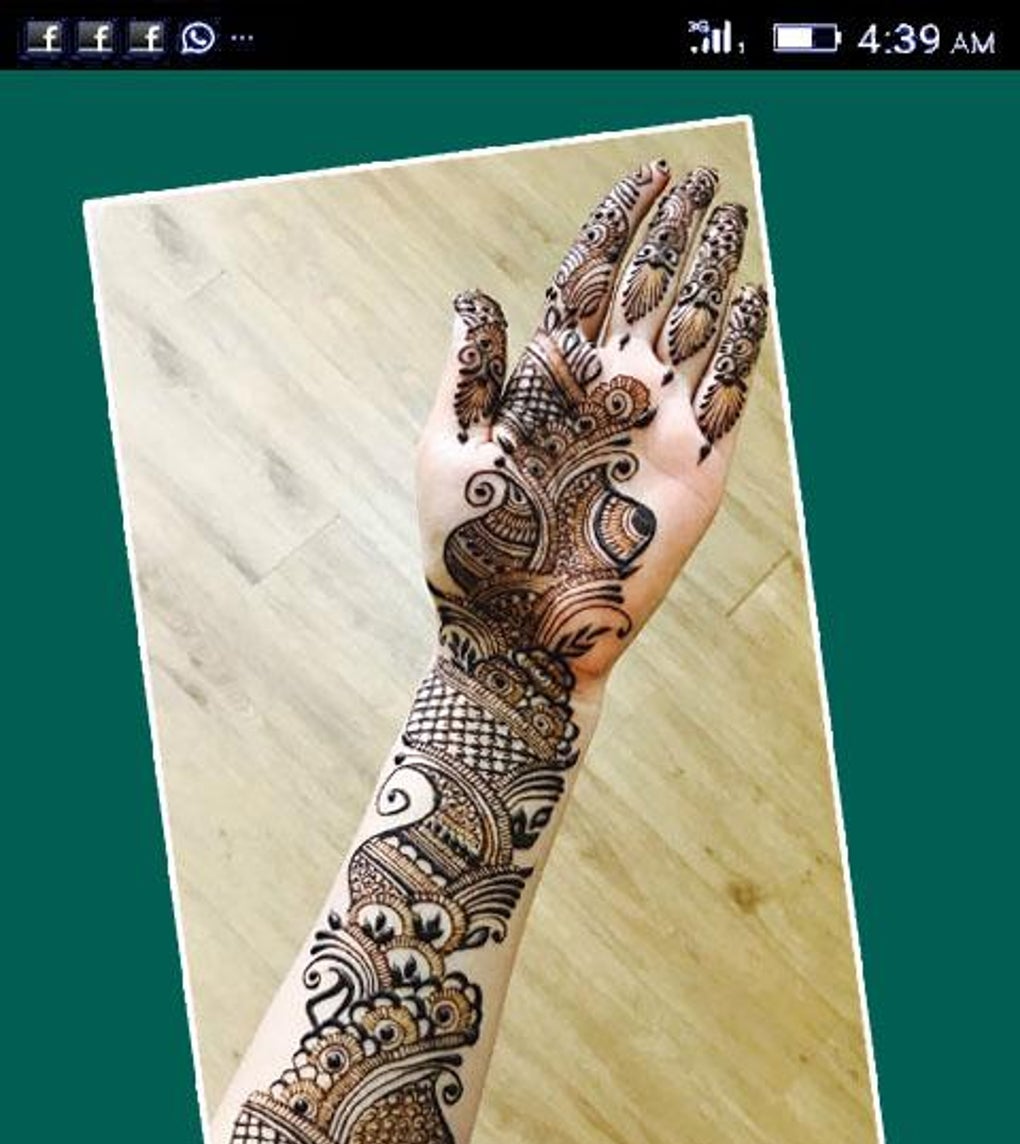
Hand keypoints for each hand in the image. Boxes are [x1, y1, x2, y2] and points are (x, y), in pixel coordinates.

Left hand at [417, 159, 767, 682]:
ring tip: (734, 216)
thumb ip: (468, 374)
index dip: (620, 225)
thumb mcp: (449, 450)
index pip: (592, 280)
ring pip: (695, 330)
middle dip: (677, 232)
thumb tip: (473, 299)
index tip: (646, 175)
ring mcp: (654, 430)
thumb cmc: (468, 552)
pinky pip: (728, 397)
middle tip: (704, 178)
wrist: (516, 635)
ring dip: (715, 271)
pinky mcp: (694, 472)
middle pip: (651, 291)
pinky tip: (753, 298)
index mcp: (549, 380)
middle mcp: (607, 394)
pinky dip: (742, 347)